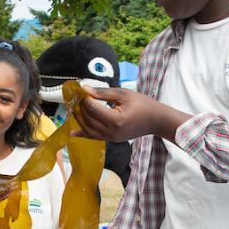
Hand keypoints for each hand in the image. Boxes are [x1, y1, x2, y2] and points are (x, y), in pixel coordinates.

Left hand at [72, 87, 189, 142]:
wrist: (156, 120)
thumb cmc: (142, 104)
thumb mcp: (123, 94)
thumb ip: (102, 92)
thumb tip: (85, 89)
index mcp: (116, 119)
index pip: (93, 109)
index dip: (85, 99)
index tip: (81, 90)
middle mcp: (112, 131)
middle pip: (89, 119)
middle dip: (80, 108)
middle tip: (75, 97)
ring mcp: (111, 138)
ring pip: (89, 130)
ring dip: (79, 119)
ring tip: (74, 108)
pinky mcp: (112, 140)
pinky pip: (94, 137)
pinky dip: (83, 133)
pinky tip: (73, 131)